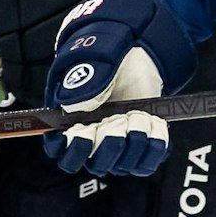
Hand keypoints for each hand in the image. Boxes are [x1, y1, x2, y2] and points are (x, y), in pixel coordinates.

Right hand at [44, 0, 197, 176]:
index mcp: (70, 120)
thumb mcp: (93, 60)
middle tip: (118, 121)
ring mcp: (119, 144)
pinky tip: (154, 123)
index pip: (61, 152)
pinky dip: (154, 146)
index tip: (84, 133)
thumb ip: (83, 83)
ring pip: (122, 165)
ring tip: (140, 115)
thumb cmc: (108, 54)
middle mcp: (93, 138)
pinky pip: (147, 162)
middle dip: (108, 146)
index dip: (71, 150)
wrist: (138, 51)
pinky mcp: (143, 145)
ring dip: (134, 143)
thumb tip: (74, 109)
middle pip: (94, 164)